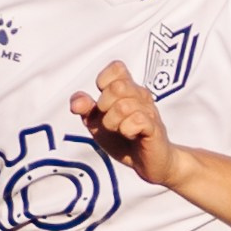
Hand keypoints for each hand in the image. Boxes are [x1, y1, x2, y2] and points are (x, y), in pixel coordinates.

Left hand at [71, 61, 186, 186]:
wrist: (145, 163)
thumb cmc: (123, 139)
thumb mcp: (97, 122)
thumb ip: (85, 108)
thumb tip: (75, 103)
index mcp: (127, 89)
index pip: (117, 67)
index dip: (104, 81)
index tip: (103, 101)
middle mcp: (140, 95)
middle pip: (117, 87)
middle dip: (104, 106)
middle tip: (109, 121)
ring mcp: (149, 110)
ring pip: (124, 106)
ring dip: (113, 122)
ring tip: (119, 130)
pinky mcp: (154, 127)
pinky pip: (137, 120)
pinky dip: (126, 130)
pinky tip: (130, 134)